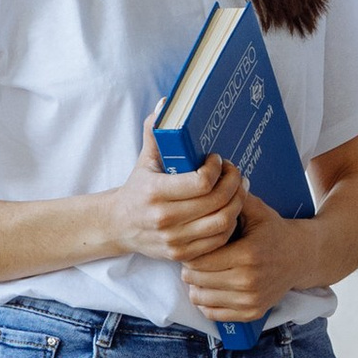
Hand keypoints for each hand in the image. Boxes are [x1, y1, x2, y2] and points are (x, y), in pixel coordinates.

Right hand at [106, 122, 244, 263]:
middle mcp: (164, 218)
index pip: (200, 182)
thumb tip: (166, 103)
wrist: (119, 225)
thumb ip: (155, 131)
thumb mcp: (144, 160)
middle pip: (216, 202)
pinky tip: (230, 209)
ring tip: (238, 189)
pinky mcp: (181, 254)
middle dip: (233, 183)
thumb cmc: (137, 189)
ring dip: (237, 203)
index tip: (217, 159)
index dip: (217, 169)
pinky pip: (218, 240)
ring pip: (222, 222)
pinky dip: (230, 224)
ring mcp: (174, 239)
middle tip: (236, 172)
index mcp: (154, 192)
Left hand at [180, 195, 317, 323]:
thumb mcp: (258, 211)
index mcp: (247, 254)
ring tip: (203, 273)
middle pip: (197, 280)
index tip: (194, 245)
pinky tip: (212, 288)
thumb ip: (234, 198)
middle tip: (196, 258)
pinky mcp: (252, 312)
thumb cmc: (275, 231)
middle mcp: (249, 281)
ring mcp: (251, 299)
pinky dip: (207, 302)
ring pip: (201, 299)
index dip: (190, 252)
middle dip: (190, 268)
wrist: (302, 257)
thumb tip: (211, 181)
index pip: (199, 261)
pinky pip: (214, 314)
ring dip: (196, 286)